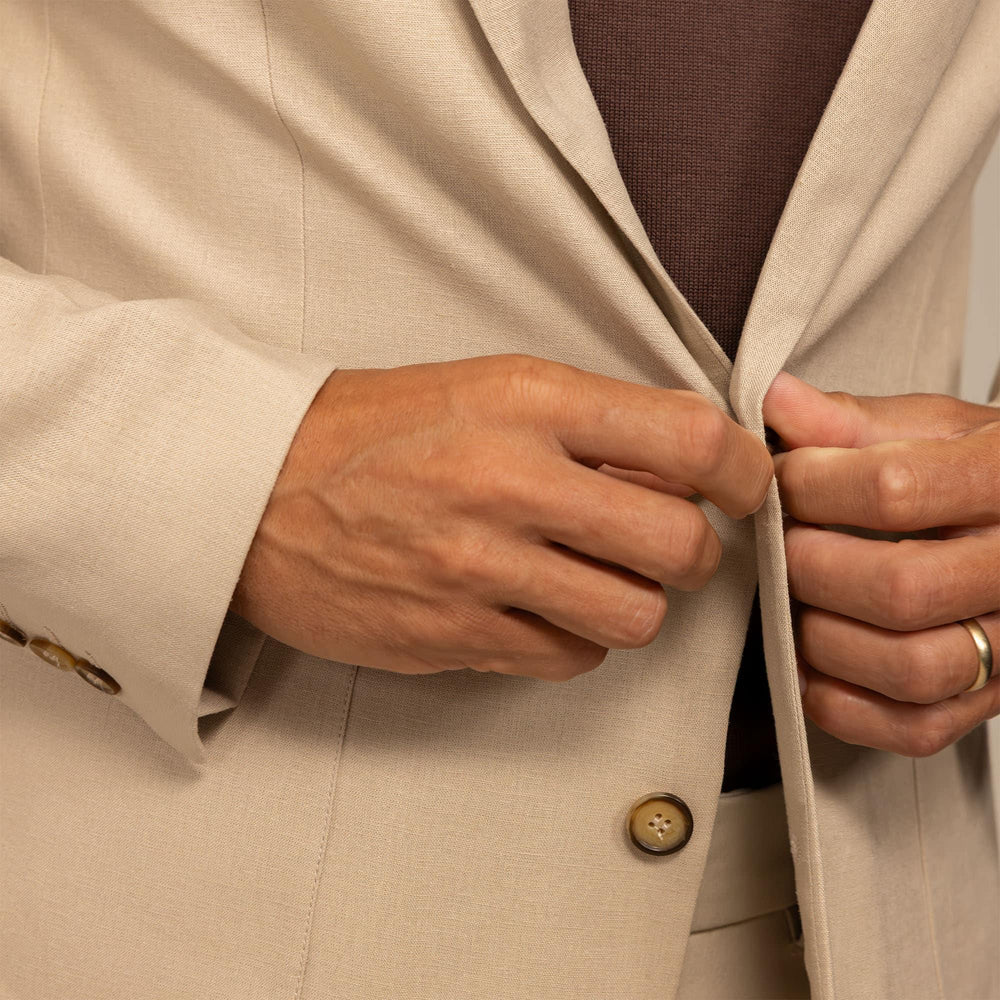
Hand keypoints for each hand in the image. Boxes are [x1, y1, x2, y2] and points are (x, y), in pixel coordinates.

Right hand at [231, 354, 771, 679]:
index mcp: (527, 403)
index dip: (746, 470)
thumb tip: (675, 457)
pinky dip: (576, 639)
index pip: (689, 439)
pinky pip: (570, 658)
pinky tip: (542, 608)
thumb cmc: (362, 431)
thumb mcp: (480, 385)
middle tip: (670, 539)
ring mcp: (481, 568)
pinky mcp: (455, 636)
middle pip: (680, 542)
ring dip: (636, 600)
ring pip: (636, 615)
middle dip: (694, 549)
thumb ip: (583, 420)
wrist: (252, 490)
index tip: (748, 486)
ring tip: (599, 577)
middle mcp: (510, 483)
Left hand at [763, 372, 999, 756]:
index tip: (783, 479)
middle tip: (783, 544)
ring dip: (824, 638)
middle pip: (898, 589)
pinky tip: (816, 666)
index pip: (894, 492)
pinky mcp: (989, 698)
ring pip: (910, 667)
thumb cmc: (979, 471)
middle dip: (810, 566)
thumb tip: (778, 402)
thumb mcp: (932, 427)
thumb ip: (852, 420)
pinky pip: (918, 727)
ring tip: (799, 600)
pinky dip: (847, 706)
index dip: (813, 486)